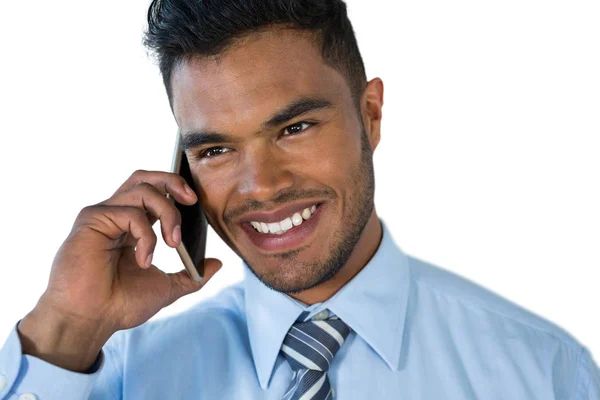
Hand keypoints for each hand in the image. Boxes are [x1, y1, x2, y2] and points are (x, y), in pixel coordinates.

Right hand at [17, 170, 221, 371]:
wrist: (91, 321)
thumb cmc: (120, 305)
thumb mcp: (167, 288)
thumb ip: (191, 275)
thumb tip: (218, 263)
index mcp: (131, 226)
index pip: (153, 191)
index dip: (175, 188)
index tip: (195, 202)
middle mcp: (116, 215)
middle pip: (145, 177)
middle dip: (173, 181)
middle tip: (191, 200)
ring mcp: (103, 215)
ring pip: (142, 189)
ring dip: (167, 213)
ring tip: (173, 243)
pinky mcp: (92, 220)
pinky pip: (130, 213)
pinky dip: (146, 236)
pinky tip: (144, 260)